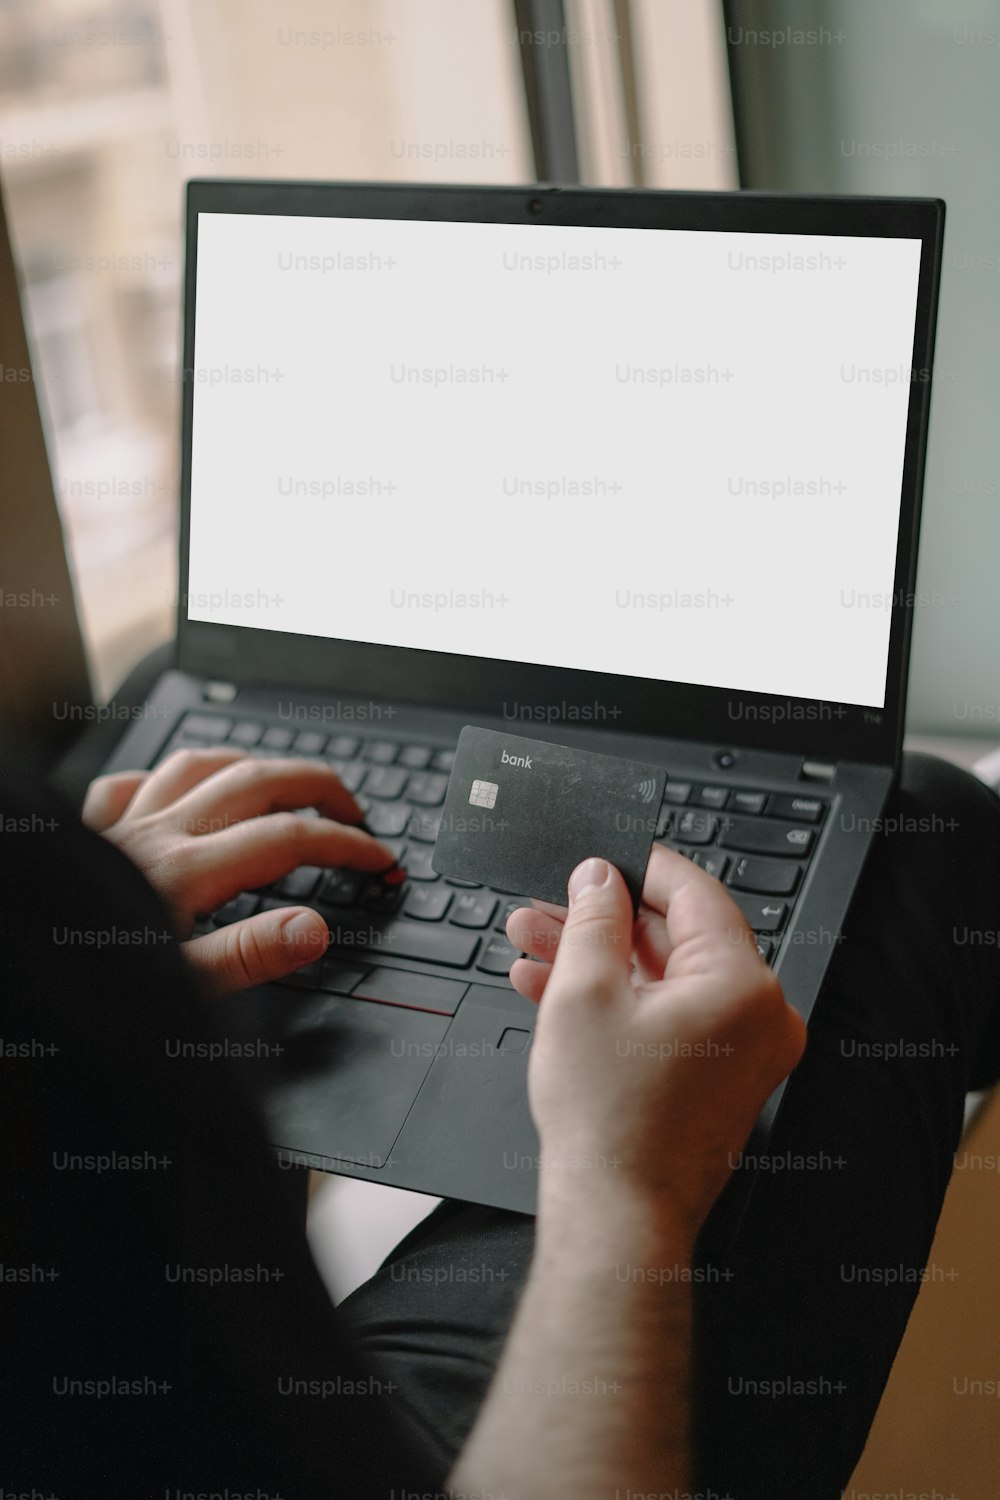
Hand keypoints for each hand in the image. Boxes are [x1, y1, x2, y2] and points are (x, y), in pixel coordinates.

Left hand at [82, 749, 394, 993]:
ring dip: (255, 765)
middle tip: (357, 811)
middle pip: (258, 779)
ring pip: (201, 763)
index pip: (291, 839)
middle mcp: (157, 834)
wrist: (9, 959)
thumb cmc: (82, 981)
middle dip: (320, 786)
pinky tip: (179, 792)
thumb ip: (248, 956)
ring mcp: (122, 825)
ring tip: (288, 784)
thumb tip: (315, 927)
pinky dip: (168, 777)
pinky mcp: (89, 830)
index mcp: (186, 873)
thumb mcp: (174, 991)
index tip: (382, 862)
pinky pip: (133, 781)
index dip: (348, 846)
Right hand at [505, 847, 805, 1243]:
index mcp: (743, 985)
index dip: (637, 866)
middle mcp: (758, 1017)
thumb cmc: (610, 1124)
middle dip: (600, 921)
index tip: (600, 855)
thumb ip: (594, 919)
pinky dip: (615, 1002)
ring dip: (596, 960)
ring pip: (662, 979)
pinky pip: (666, 1019)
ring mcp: (740, 1052)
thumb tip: (599, 877)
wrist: (615, 1218)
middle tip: (547, 906)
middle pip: (674, 937)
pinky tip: (551, 989)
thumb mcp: (584, 993)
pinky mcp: (715, 1080)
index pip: (694, 892)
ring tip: (532, 944)